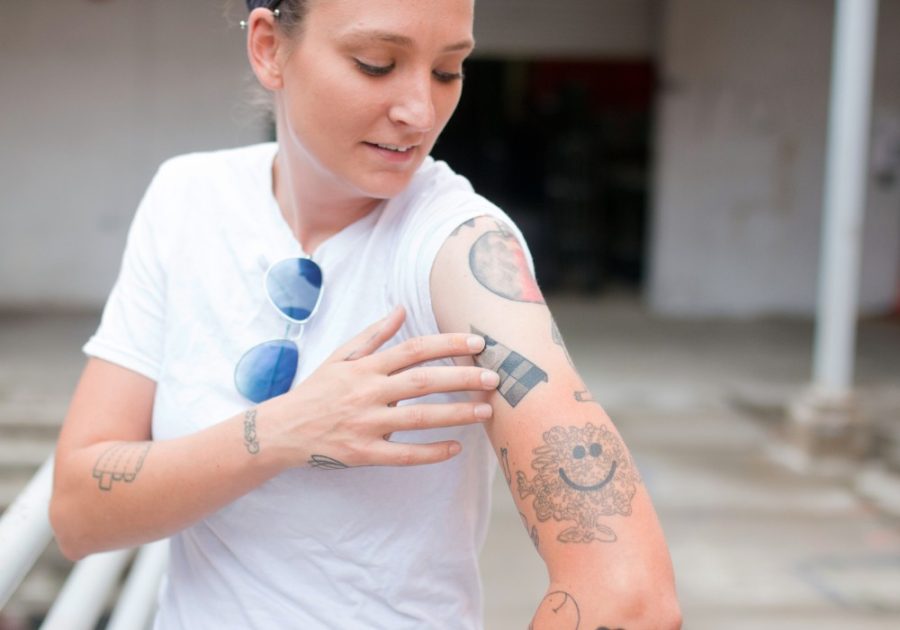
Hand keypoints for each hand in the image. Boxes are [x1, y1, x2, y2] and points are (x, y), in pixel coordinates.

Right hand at [262, 306, 498, 468]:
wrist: (283, 430)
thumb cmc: (317, 390)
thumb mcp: (341, 356)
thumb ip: (374, 334)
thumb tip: (402, 309)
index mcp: (366, 366)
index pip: (414, 349)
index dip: (448, 343)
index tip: (478, 342)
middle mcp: (368, 392)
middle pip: (423, 381)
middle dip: (461, 377)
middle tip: (493, 377)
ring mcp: (366, 424)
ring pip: (419, 417)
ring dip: (456, 413)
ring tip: (486, 410)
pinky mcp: (363, 453)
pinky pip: (403, 454)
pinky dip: (431, 452)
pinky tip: (455, 447)